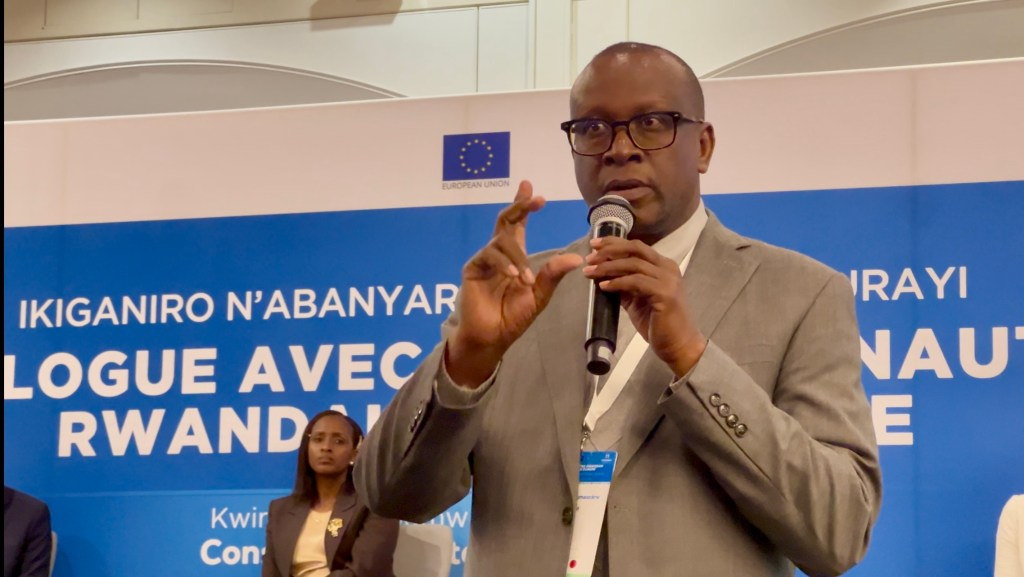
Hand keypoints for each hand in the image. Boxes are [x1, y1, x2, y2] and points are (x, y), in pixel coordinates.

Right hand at [446, 181, 582, 387]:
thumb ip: (553, 275)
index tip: (529, 186)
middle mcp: (499, 253)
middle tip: (535, 198)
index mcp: (515, 255)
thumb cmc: (513, 317)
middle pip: (506, 221)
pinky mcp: (472, 269)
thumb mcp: (539, 295)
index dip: (523, 204)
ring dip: (517, 257)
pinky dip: (503, 265)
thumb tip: (576, 258)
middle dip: (520, 207)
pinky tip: (514, 276)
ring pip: (501, 242)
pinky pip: (488, 257)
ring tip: (525, 279)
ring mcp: (485, 259)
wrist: (492, 337)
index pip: (518, 224)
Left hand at [582, 236, 705, 375]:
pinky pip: (636, 282)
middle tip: (589, 258)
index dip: (614, 243)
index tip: (593, 245)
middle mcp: (667, 268)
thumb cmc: (658, 324)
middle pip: (635, 249)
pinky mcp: (665, 294)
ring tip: (590, 273)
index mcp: (662, 266)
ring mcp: (668, 280)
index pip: (636, 247)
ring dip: (609, 267)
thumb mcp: (636, 300)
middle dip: (609, 250)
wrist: (678, 345)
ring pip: (633, 264)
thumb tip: (601, 274)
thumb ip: (623, 285)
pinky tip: (604, 287)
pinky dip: (618, 282)